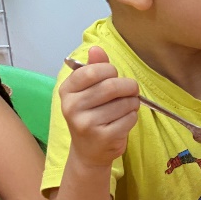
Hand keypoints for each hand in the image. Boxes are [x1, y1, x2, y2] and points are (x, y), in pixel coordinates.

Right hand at [59, 46, 139, 167]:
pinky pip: (130, 118)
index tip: (113, 75)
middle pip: (111, 86)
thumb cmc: (92, 114)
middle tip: (131, 90)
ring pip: (124, 102)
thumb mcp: (88, 90)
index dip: (110, 70)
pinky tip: (124, 120)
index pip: (92, 71)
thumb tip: (96, 48)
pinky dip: (133, 116)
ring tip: (126, 107)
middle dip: (129, 86)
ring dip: (133, 102)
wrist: (89, 151)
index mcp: (67, 91)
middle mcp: (72, 107)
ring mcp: (86, 123)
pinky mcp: (103, 137)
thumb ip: (94, 68)